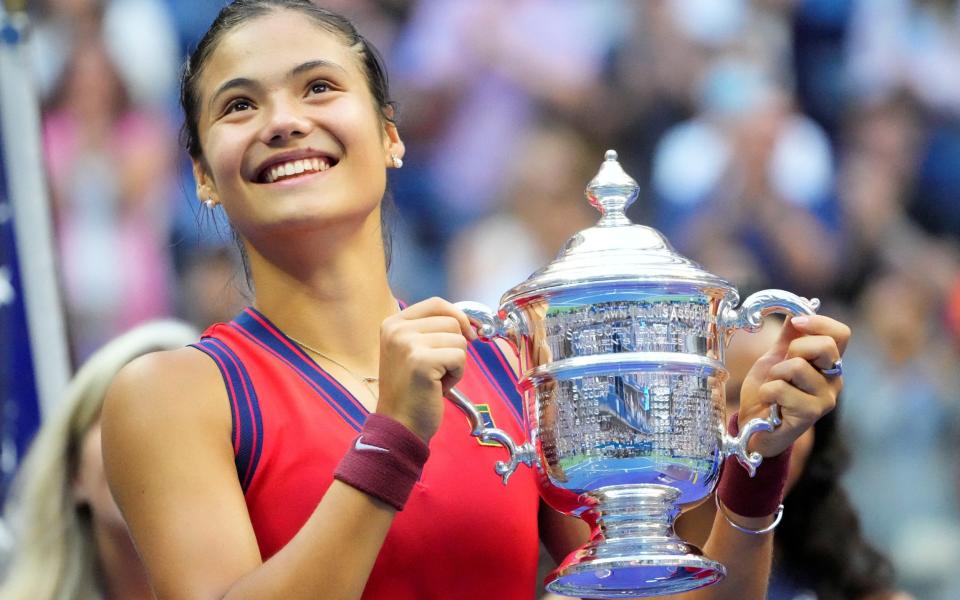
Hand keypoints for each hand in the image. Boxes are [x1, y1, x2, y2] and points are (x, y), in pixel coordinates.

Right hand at [376, 297, 476, 441]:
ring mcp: (407, 343)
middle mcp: (397, 329)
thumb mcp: (413, 350)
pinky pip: (460, 357)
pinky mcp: (421, 360)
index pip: (436, 303)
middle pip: (451, 321)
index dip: (458, 316)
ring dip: (456, 362)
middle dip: (454, 347)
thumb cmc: (411, 391)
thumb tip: (469, 321)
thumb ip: (431, 330)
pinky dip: (457, 375)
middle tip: (437, 370)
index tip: (467, 334)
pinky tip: (439, 387)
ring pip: (458, 340)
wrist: (399, 425)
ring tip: (436, 379)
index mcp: (393, 323)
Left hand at [737, 315, 849, 456]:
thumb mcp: (775, 358)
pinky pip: (781, 389)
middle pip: (825, 346)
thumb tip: (797, 307)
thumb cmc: (768, 393)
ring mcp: (825, 399)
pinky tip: (771, 404)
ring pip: (797, 367)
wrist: (754, 426)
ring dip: (775, 375)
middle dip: (794, 349)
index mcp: (827, 364)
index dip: (818, 322)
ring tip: (774, 389)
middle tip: (782, 366)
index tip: (795, 321)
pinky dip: (767, 392)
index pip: (841, 334)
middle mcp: (834, 380)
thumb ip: (788, 336)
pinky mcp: (810, 415)